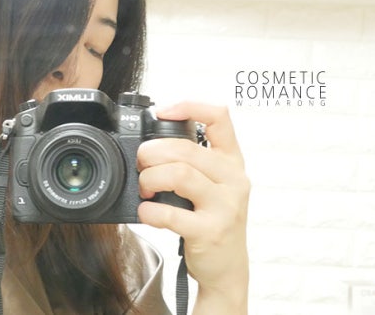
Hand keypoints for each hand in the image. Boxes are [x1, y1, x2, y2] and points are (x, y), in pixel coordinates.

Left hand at [136, 102, 249, 313]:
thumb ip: (192, 162)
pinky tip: (147, 212)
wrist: (227, 269)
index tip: (163, 112)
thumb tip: (149, 144)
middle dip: (151, 152)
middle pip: (185, 148)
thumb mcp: (213, 186)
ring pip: (179, 174)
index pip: (220, 117)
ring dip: (150, 178)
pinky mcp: (211, 231)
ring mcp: (226, 206)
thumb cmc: (212, 221)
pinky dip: (150, 211)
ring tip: (145, 189)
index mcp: (232, 162)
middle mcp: (233, 179)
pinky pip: (171, 213)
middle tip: (141, 165)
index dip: (189, 106)